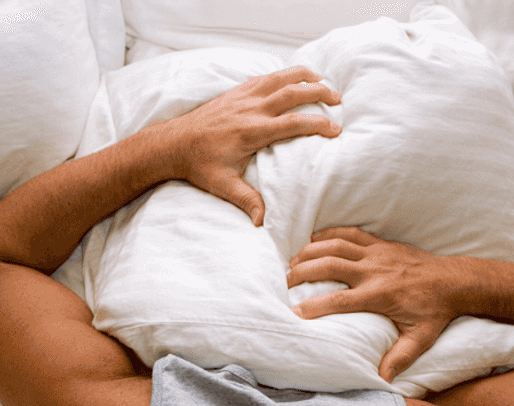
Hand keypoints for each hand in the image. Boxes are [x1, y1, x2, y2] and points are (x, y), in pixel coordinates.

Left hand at [159, 66, 341, 225]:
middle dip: (319, 93)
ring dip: (304, 77)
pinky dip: (284, 75)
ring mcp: (243, 97)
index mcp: (252, 132)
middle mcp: (250, 109)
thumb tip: (263, 222)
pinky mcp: (236, 92)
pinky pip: (265, 78)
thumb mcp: (223, 186)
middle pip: (293, 93)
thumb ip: (246, 201)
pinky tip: (295, 78)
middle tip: (339, 99)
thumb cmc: (199, 165)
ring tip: (324, 81)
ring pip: (280, 78)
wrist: (174, 144)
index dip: (318, 124)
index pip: (294, 123)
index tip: (336, 129)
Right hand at [287, 227, 471, 381]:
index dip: (314, 306)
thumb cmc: (435, 312)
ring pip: (335, 244)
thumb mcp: (420, 339)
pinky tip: (314, 239)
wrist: (454, 281)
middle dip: (303, 271)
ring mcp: (377, 253)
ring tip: (292, 261)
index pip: (339, 300)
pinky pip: (350, 233)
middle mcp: (374, 270)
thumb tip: (382, 380)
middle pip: (329, 264)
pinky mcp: (381, 243)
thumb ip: (399, 358)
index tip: (294, 313)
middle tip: (284, 281)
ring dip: (311, 250)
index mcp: (380, 294)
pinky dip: (330, 233)